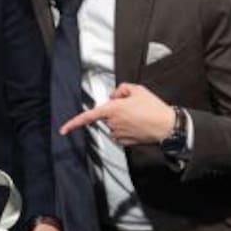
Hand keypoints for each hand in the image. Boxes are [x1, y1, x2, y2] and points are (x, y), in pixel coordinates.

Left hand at [59, 82, 174, 146]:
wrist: (167, 126)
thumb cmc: (153, 108)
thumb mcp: (138, 89)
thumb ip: (121, 88)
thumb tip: (114, 95)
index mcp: (112, 109)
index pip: (88, 117)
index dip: (73, 123)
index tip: (63, 130)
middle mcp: (113, 123)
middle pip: (106, 116)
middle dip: (114, 111)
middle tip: (132, 107)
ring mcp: (118, 133)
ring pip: (113, 125)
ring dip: (121, 120)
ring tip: (138, 116)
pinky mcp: (125, 142)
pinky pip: (119, 134)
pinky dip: (125, 129)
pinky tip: (137, 126)